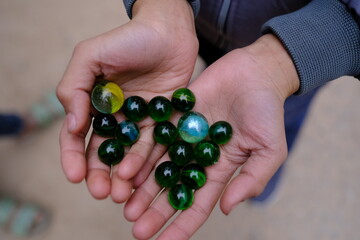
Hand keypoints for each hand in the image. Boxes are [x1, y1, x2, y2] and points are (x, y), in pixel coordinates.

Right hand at [56, 0, 197, 201]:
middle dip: (99, 175)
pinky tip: (141, 179)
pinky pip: (154, 146)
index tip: (75, 176)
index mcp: (94, 104)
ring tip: (122, 194)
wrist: (168, 31)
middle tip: (102, 193)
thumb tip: (74, 126)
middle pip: (104, 152)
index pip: (78, 136)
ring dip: (123, 176)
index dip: (73, 157)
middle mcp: (115, 116)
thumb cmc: (127, 39)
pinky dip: (147, 163)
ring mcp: (139, 121)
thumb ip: (74, 88)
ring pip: (128, 154)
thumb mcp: (90, 56)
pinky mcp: (162, 122)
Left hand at [123, 34, 299, 238]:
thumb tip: (225, 209)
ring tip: (125, 206)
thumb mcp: (269, 150)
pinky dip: (140, 153)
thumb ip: (251, 180)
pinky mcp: (173, 116)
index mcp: (219, 169)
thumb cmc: (267, 111)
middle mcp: (197, 156)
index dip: (182, 225)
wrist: (255, 72)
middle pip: (173, 189)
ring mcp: (184, 136)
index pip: (198, 203)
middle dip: (156, 211)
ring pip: (159, 166)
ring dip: (142, 187)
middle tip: (136, 230)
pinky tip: (126, 169)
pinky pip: (154, 136)